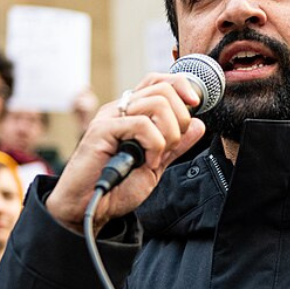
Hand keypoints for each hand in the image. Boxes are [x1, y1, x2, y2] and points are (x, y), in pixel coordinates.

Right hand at [47, 74, 205, 232]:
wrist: (91, 207)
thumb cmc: (117, 186)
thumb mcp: (157, 164)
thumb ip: (176, 145)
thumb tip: (199, 124)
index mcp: (132, 113)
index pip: (158, 81)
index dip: (181, 86)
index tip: (195, 104)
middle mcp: (121, 110)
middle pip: (163, 89)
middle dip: (180, 119)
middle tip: (171, 146)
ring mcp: (110, 117)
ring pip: (157, 103)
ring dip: (169, 134)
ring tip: (157, 157)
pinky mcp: (102, 129)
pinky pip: (142, 124)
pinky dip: (154, 146)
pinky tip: (146, 162)